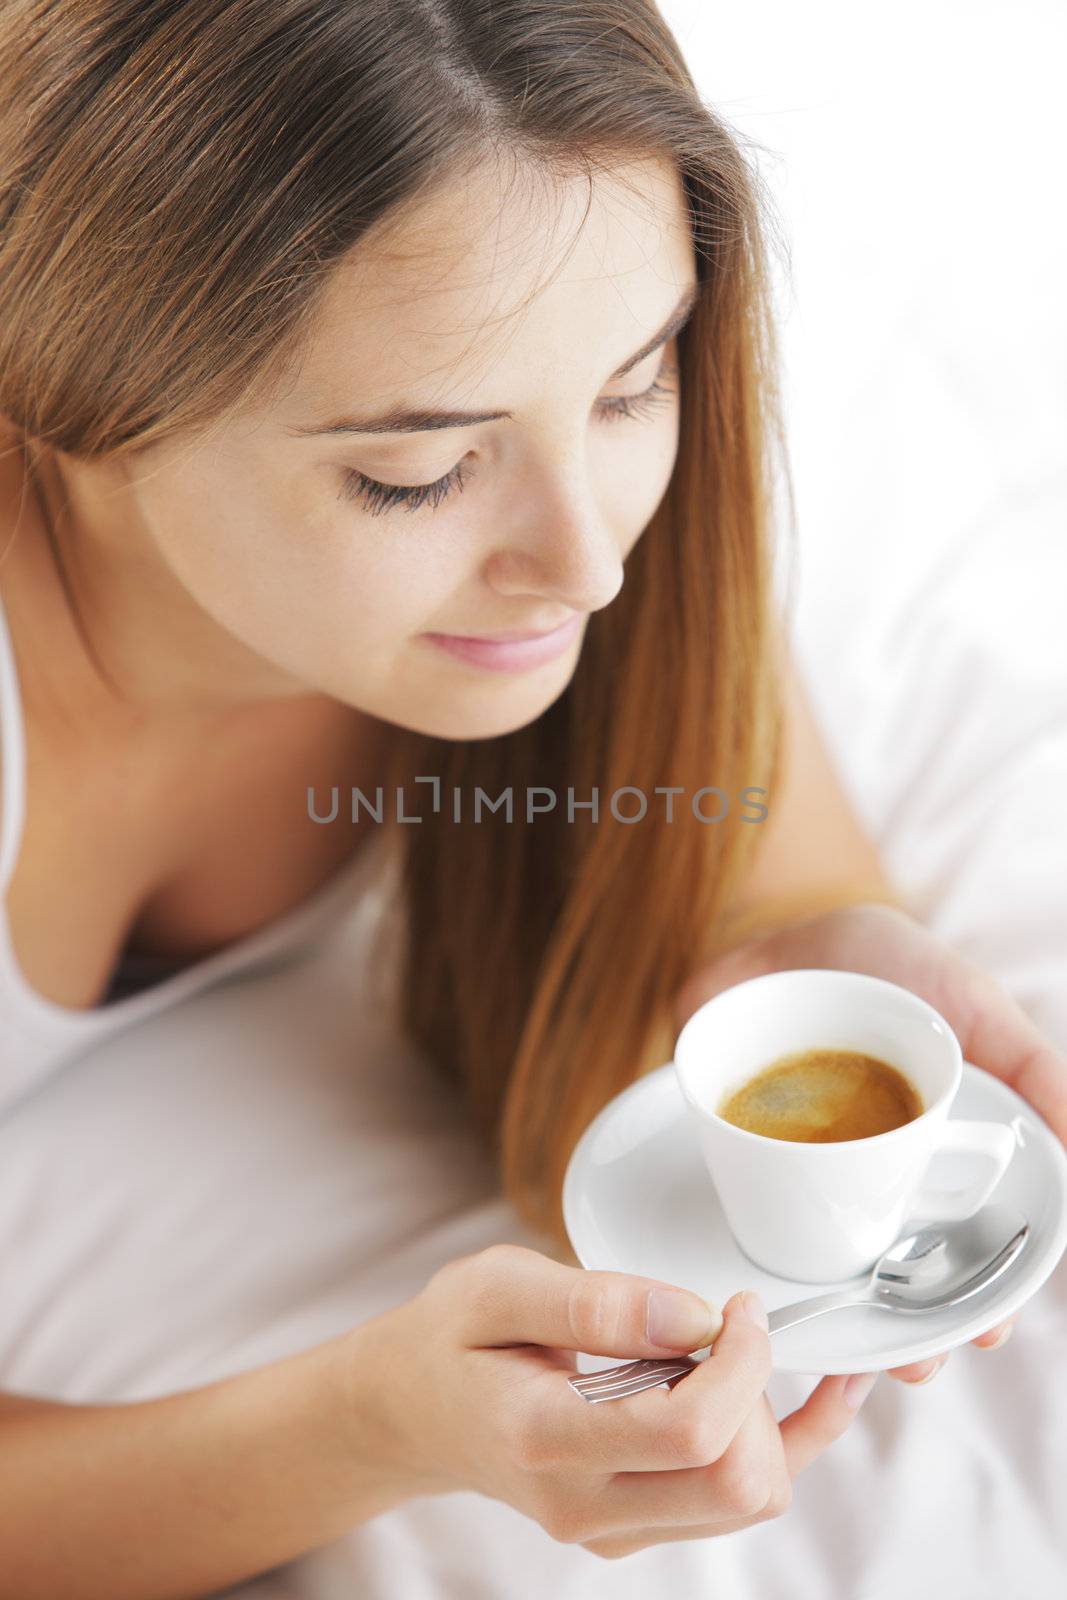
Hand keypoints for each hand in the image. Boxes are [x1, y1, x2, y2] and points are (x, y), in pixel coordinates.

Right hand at [355, 1243, 878, 1556]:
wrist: (411, 1408)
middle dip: (758, 1392)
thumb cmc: (450, 1338)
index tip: (735, 1305)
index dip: (741, 1361)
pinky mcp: (636, 1527)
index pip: (689, 1431)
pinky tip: (811, 1396)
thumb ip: (594, 1301)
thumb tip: (693, 1316)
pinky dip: (784, 1445)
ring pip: (750, 1500)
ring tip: (719, 1352)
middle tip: (723, 1326)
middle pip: (738, 1484)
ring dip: (765, 1420)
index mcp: (545, 1440)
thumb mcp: (498, 1286)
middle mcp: (584, 1507)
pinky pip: (739, 1503)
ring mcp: (612, 1529)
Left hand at [674, 901, 1066, 1386]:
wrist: (778, 921)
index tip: (988, 1331)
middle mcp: (874, 1175)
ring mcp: (804, 1173)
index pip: (976, 1242)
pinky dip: (755, 1267)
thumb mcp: (974, 1008)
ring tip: (859, 1351)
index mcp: (938, 1153)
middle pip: (904, 1271)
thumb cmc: (889, 963)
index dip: (988, 1294)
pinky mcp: (737, 1158)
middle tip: (914, 1357)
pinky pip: (748, 1222)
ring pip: (830, 1264)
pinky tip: (766, 1307)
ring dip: (847, 1318)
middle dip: (915, 1325)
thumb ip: (1038, 1072)